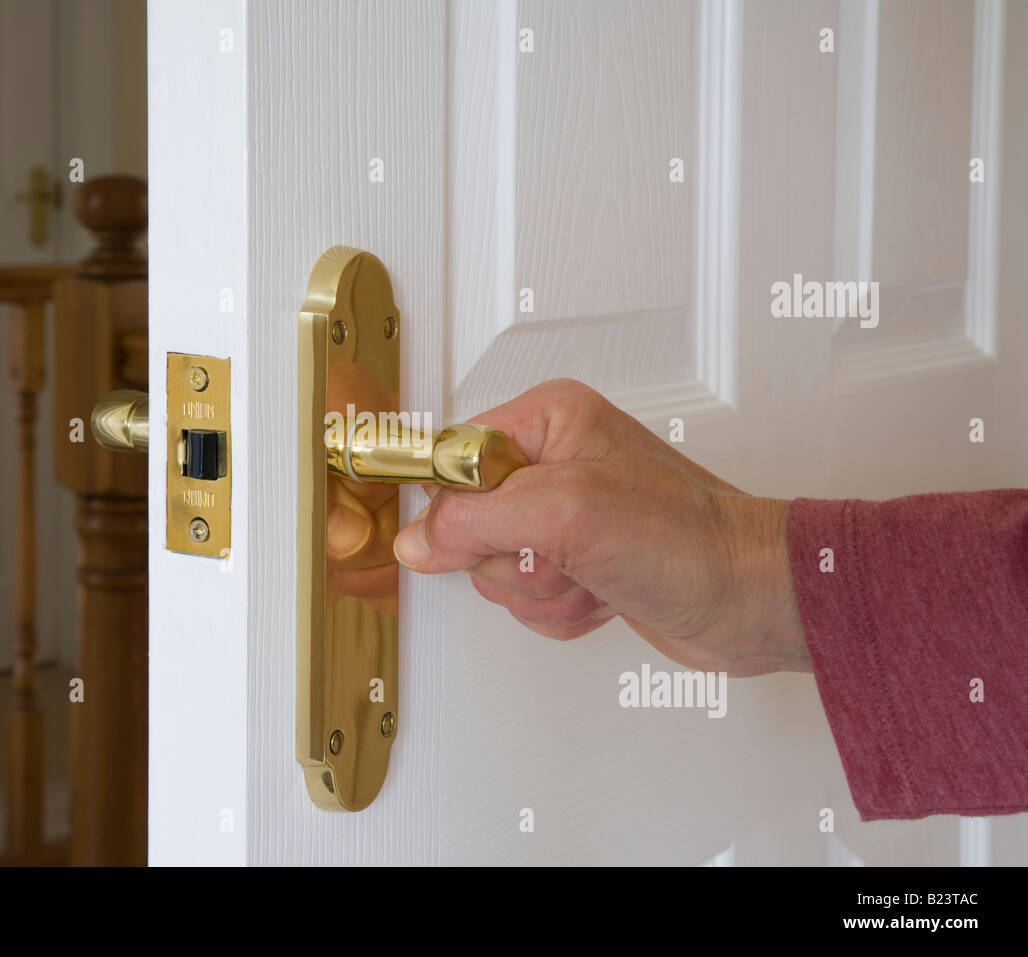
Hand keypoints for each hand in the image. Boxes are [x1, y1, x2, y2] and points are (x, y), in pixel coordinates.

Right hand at [390, 379, 807, 675]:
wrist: (751, 599)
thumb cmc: (689, 541)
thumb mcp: (566, 513)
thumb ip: (476, 519)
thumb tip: (418, 539)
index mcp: (548, 420)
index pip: (451, 459)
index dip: (459, 508)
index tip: (492, 535)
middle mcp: (552, 462)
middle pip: (466, 523)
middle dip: (514, 559)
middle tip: (565, 553)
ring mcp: (564, 516)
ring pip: (493, 568)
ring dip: (541, 590)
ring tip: (593, 574)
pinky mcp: (576, 561)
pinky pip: (526, 598)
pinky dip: (561, 610)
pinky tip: (602, 594)